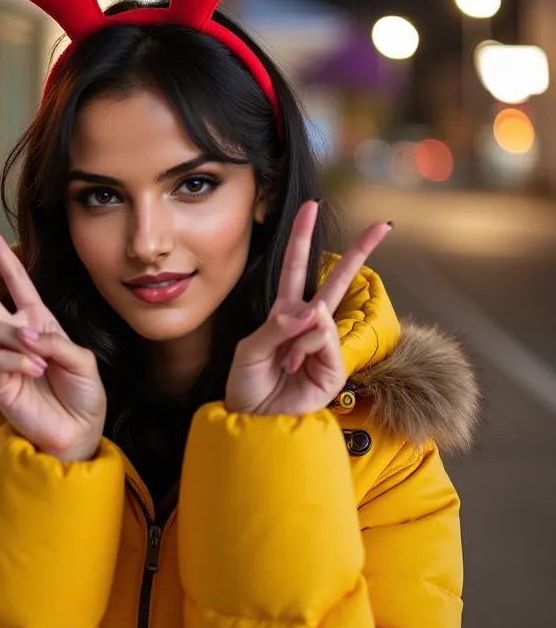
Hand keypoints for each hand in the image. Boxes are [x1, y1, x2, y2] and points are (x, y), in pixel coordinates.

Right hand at [0, 223, 105, 461]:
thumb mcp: (82, 361)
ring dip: (21, 341)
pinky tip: (37, 373)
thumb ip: (56, 342)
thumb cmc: (84, 395)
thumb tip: (22, 332)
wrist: (80, 433)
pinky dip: (22, 361)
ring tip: (42, 364)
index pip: (15, 279)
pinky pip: (2, 358)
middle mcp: (17, 335)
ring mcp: (4, 359)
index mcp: (39, 321)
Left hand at [225, 201, 391, 416]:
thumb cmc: (246, 385)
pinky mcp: (334, 367)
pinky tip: (294, 366)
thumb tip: (313, 311)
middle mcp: (308, 325)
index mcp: (285, 314)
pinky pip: (322, 339)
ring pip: (320, 317)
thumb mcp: (250, 349)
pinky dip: (304, 348)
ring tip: (282, 364)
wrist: (252, 421)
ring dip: (294, 339)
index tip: (313, 207)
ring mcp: (324, 346)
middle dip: (359, 252)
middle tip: (381, 226)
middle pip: (336, 281)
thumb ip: (277, 327)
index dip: (302, 237)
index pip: (296, 268)